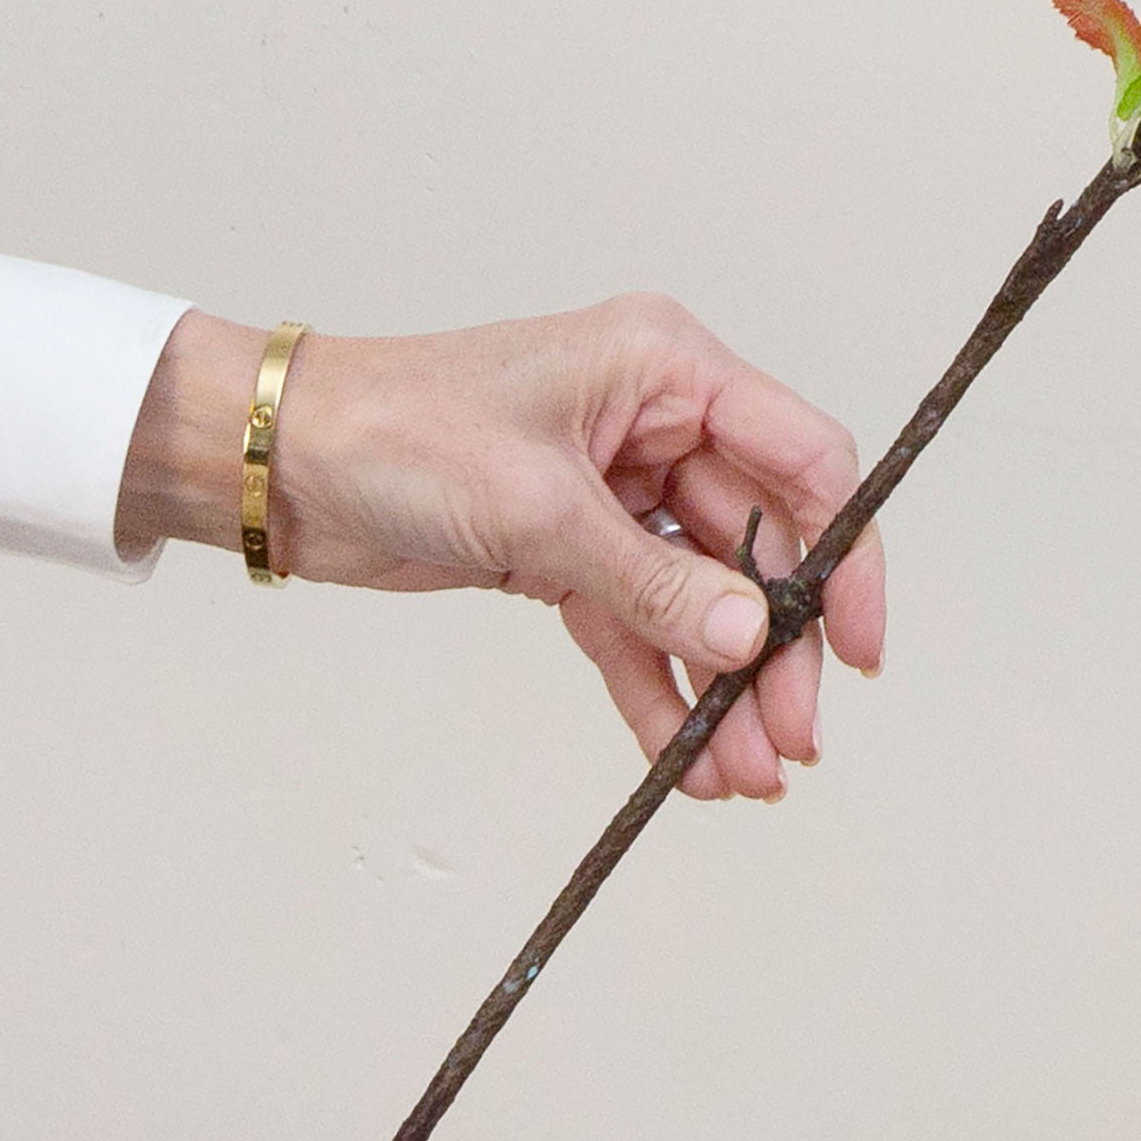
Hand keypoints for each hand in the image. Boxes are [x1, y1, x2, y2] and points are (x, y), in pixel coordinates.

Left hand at [114, 296, 884, 799]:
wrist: (282, 463)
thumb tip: (750, 639)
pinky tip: (687, 757)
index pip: (802, 460)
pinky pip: (638, 625)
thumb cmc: (394, 430)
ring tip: (749, 771)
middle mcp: (653, 424)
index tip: (857, 647)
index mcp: (665, 369)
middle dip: (779, 648)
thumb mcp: (538, 507)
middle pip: (760, 545)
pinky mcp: (566, 548)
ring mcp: (613, 490)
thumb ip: (654, 581)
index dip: (847, 553)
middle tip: (793, 737)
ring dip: (726, 686)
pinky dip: (662, 688)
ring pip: (702, 598)